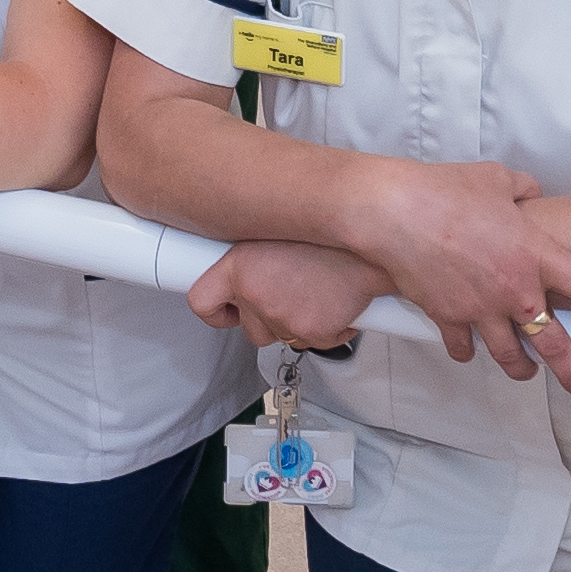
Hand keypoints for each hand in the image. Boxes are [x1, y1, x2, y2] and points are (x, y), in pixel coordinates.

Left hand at [187, 239, 388, 353]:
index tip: (227, 309)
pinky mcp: (310, 332)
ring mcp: (282, 317)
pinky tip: (335, 303)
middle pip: (250, 328)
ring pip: (282, 336)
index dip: (216, 311)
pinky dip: (327, 329)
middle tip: (290, 293)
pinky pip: (315, 342)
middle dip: (268, 319)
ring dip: (297, 321)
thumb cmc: (327, 233)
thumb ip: (255, 258)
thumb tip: (247, 274)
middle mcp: (255, 293)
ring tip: (316, 291)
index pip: (202, 301)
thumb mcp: (276, 230)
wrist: (368, 243)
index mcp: (239, 265)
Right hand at [350, 158, 570, 390]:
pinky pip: (463, 346)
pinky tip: (469, 349)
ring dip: (520, 368)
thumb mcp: (496, 179)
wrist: (395, 211)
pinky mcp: (447, 317)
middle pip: (555, 342)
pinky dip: (466, 350)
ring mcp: (481, 308)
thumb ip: (523, 190)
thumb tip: (531, 194)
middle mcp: (515, 289)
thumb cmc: (444, 190)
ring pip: (509, 354)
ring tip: (526, 373)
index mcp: (536, 255)